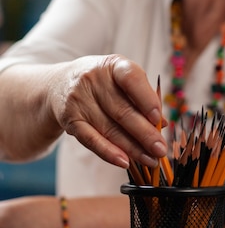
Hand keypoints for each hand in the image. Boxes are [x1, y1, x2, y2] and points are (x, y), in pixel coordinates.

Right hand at [49, 54, 167, 168]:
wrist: (59, 84)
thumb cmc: (102, 82)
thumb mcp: (121, 80)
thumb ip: (143, 98)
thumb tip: (162, 124)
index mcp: (114, 65)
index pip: (131, 79)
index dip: (146, 99)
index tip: (158, 119)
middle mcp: (94, 79)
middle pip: (122, 111)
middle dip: (145, 134)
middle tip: (160, 150)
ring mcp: (79, 99)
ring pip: (109, 129)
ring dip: (132, 148)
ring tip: (150, 160)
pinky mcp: (70, 119)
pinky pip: (91, 139)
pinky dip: (109, 153)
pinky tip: (125, 162)